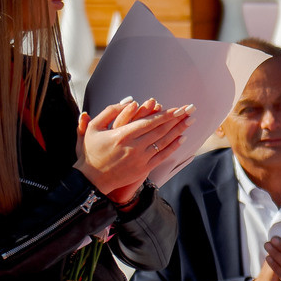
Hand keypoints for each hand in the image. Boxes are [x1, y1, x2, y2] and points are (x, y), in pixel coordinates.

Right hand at [77, 97, 193, 204]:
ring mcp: (140, 158)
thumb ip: (108, 112)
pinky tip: (182, 138)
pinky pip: (162, 156)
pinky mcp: (143, 169)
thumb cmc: (90, 152)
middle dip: (177, 119)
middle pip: (160, 130)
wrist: (90, 180)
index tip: (178, 108)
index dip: (165, 115)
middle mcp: (134, 146)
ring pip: (163, 142)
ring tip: (190, 121)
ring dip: (178, 130)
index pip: (149, 122)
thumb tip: (128, 101)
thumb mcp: (92, 128)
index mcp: (122, 134)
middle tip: (190, 110)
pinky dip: (173, 147)